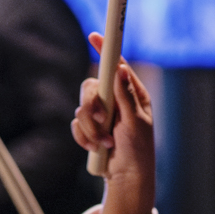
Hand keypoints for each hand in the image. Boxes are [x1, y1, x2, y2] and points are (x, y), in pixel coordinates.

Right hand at [72, 34, 156, 213]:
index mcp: (132, 94)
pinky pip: (75, 125)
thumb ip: (126, 96)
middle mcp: (115, 101)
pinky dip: (84, 138)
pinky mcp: (89, 128)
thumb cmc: (139, 150)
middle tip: (102, 120)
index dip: (105, 50)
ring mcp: (101, 114)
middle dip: (92, 107)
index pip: (117, 66)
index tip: (96, 36)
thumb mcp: (135, 122)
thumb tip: (121, 69)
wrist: (126, 177)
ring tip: (105, 143)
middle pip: (90, 87)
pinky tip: (96, 148)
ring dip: (91, 129)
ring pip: (81, 109)